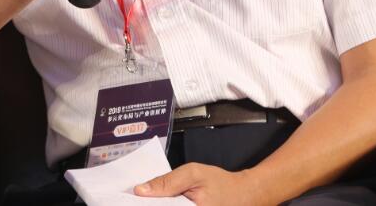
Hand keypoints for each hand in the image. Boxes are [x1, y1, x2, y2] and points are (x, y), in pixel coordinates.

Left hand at [135, 164, 268, 204]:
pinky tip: (167, 201)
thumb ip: (168, 181)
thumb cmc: (222, 184)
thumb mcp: (194, 173)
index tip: (129, 198)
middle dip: (151, 203)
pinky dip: (168, 205)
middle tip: (140, 197)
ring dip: (159, 204)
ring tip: (152, 199)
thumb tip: (141, 190)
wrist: (245, 196)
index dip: (143, 203)